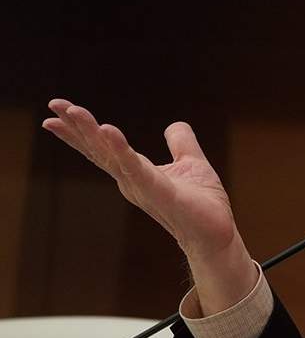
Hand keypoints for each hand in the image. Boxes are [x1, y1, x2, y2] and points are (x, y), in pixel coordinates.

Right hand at [43, 98, 256, 313]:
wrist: (217, 233)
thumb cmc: (202, 203)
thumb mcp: (192, 162)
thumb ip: (181, 143)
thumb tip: (174, 124)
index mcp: (136, 172)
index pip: (103, 147)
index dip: (80, 129)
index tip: (58, 110)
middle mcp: (132, 181)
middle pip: (99, 149)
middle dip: (76, 127)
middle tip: (54, 104)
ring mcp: (143, 188)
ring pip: (111, 156)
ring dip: (91, 133)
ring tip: (74, 111)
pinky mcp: (159, 193)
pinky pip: (136, 169)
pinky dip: (121, 150)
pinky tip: (108, 130)